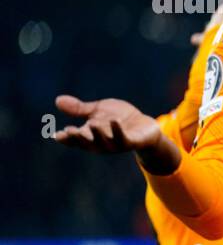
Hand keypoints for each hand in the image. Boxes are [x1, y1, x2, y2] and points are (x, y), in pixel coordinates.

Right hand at [53, 95, 179, 173]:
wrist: (144, 126)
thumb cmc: (119, 120)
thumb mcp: (98, 111)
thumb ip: (80, 108)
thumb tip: (58, 100)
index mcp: (90, 136)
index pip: (75, 139)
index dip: (66, 139)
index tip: (56, 135)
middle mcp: (101, 143)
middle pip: (87, 143)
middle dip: (78, 138)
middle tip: (69, 131)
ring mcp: (116, 143)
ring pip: (105, 143)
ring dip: (98, 135)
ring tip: (92, 124)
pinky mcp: (132, 142)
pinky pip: (124, 139)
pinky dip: (119, 131)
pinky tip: (114, 121)